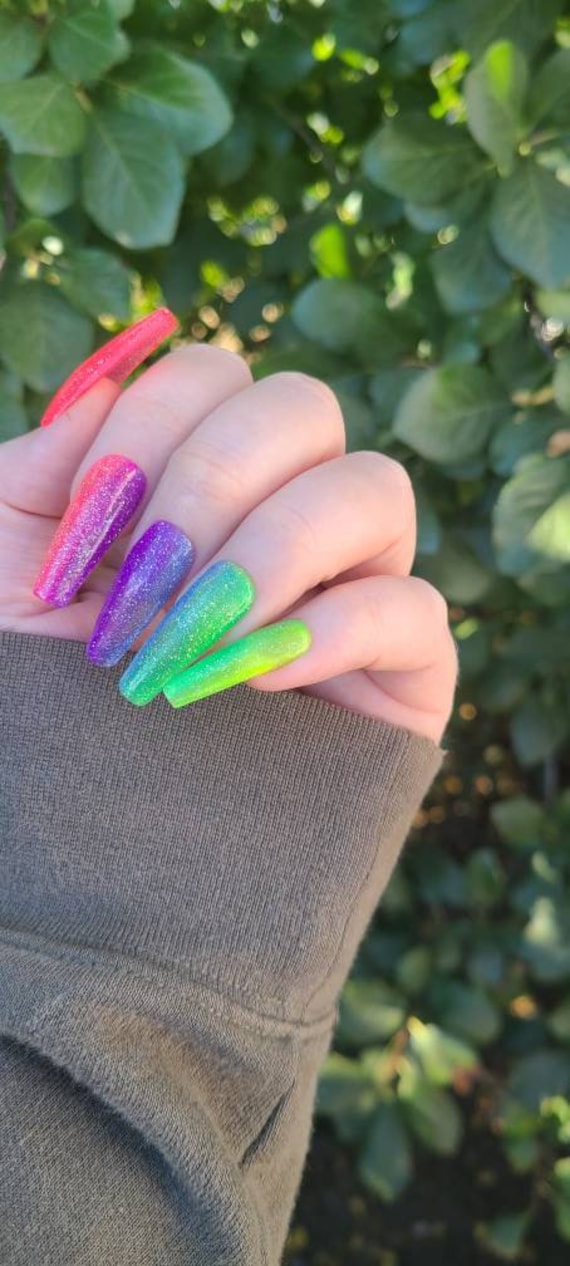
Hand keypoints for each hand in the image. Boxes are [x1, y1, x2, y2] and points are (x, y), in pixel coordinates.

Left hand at [0, 343, 457, 742]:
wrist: (86, 846)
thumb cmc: (36, 700)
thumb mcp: (4, 572)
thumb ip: (40, 471)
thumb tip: (102, 387)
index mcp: (197, 476)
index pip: (216, 375)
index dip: (151, 425)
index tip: (87, 521)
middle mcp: (284, 511)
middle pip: (305, 408)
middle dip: (212, 481)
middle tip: (146, 579)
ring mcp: (352, 586)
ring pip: (377, 490)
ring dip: (272, 550)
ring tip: (193, 633)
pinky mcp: (402, 671)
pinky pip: (413, 609)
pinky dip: (336, 629)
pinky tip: (258, 676)